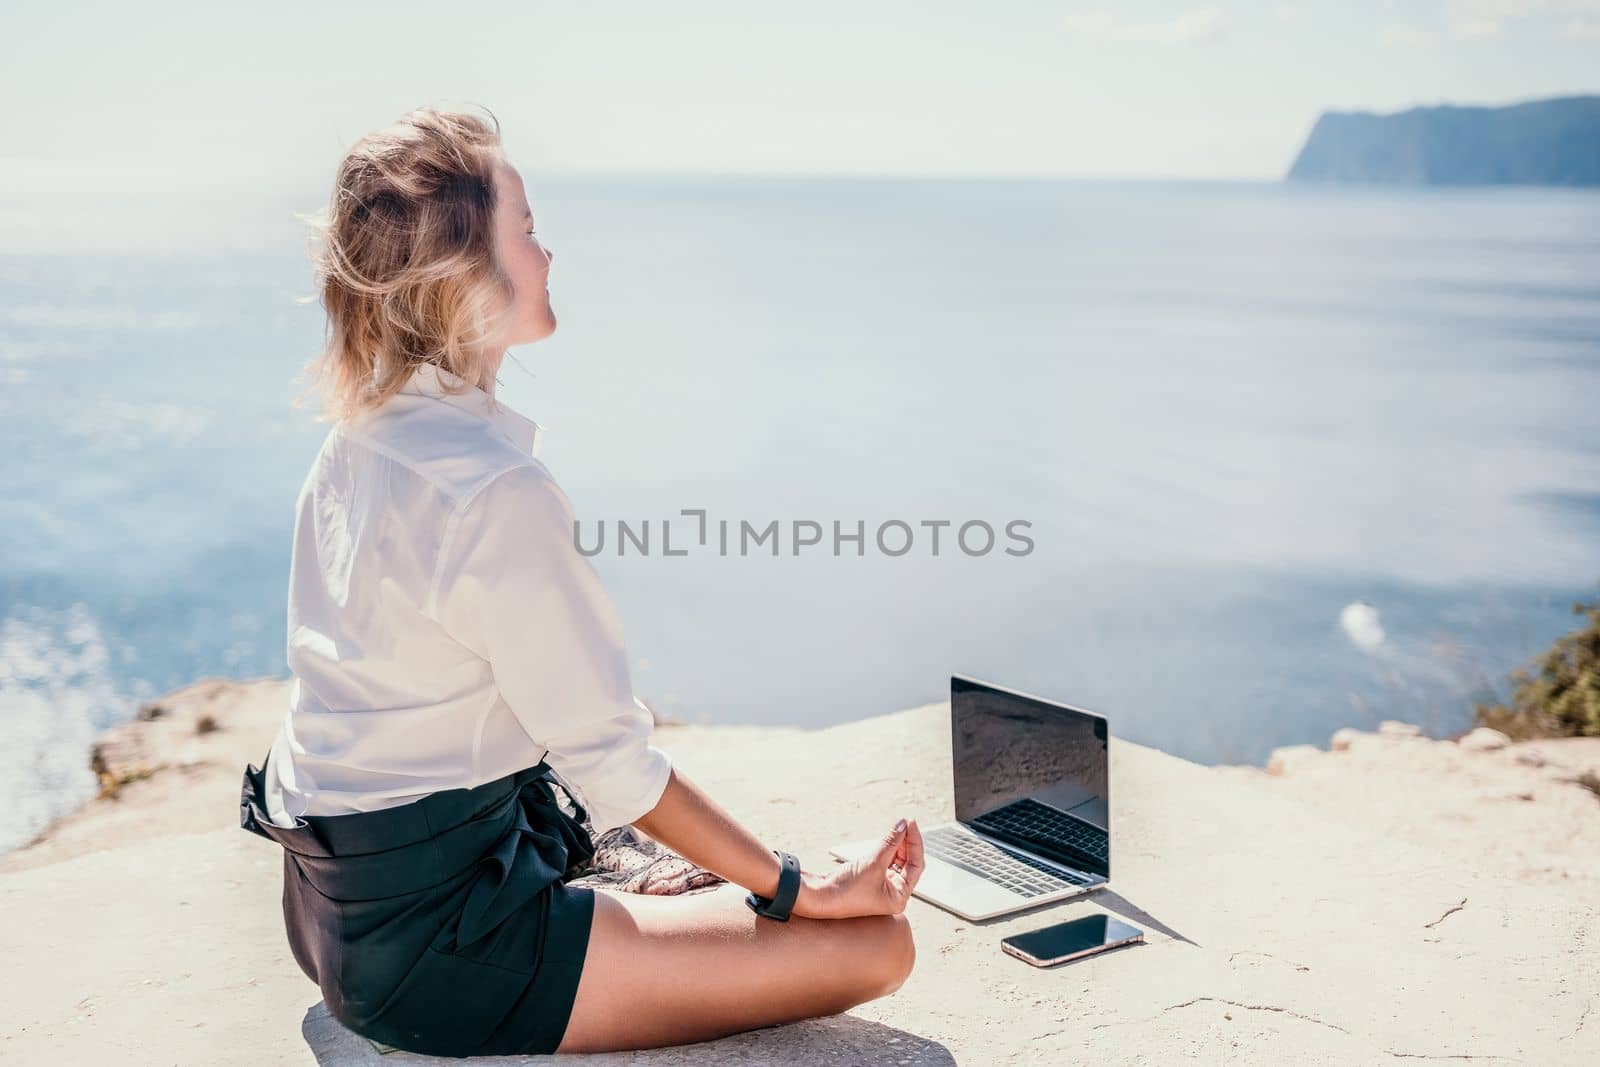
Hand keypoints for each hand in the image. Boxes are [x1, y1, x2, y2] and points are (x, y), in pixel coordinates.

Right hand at [793, 817, 923, 919]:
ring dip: (897, 844)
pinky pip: (884, 862)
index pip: (916, 866)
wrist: (819, 897)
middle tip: (905, 822)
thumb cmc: (847, 888)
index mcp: (899, 898)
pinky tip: (888, 837)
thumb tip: (903, 824)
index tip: (910, 823)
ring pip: (896, 862)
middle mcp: (893, 894)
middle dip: (907, 842)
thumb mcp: (873, 862)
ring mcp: (882, 888)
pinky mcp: (871, 881)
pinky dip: (887, 849)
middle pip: (908, 863)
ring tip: (897, 826)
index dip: (916, 843)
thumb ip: (890, 842)